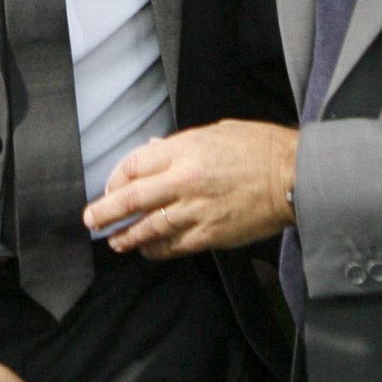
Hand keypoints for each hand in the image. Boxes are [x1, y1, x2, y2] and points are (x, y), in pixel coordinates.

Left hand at [82, 121, 297, 258]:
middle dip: (106, 212)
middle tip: (91, 220)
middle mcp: (183, 180)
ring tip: (115, 241)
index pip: (134, 165)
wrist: (290, 176)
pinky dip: (156, 249)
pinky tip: (147, 250)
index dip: (116, 178)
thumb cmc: (257, 147)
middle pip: (132, 199)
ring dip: (127, 236)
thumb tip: (153, 152)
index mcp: (184, 150)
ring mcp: (195, 210)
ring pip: (149, 228)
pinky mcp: (209, 234)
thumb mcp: (215, 131)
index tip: (110, 187)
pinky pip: (173, 246)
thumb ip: (180, 145)